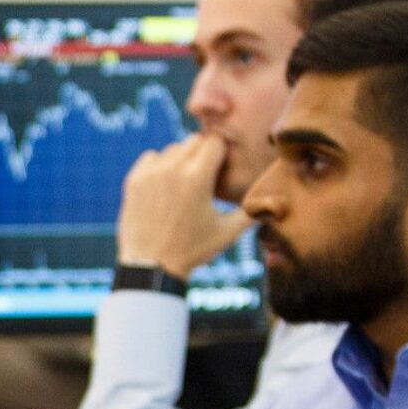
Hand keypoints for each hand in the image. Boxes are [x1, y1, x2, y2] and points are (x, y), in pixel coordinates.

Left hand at [115, 134, 254, 277]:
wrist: (151, 267)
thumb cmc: (192, 250)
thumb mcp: (227, 233)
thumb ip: (251, 213)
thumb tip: (273, 201)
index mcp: (198, 177)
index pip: (215, 142)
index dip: (222, 154)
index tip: (221, 169)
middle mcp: (173, 168)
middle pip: (195, 141)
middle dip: (203, 154)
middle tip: (205, 177)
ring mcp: (150, 173)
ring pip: (173, 149)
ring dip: (182, 160)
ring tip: (185, 184)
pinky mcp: (134, 180)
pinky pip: (152, 157)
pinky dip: (160, 165)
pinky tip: (166, 184)